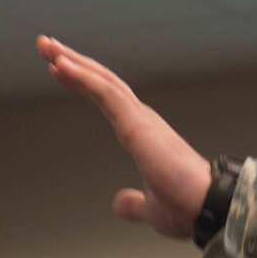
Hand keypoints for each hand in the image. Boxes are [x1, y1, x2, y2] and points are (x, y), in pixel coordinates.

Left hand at [37, 35, 212, 238]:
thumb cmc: (188, 209)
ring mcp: (141, 119)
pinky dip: (83, 77)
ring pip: (102, 81)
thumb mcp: (150, 209)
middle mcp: (142, 120)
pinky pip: (105, 93)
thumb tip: (118, 204)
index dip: (84, 82)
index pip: (108, 100)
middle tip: (48, 46)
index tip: (60, 70)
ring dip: (73, 62)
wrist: (209, 211)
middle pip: (102, 82)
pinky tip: (62, 64)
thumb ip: (133, 204)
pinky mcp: (138, 123)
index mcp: (143, 135)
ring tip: (48, 47)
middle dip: (73, 63)